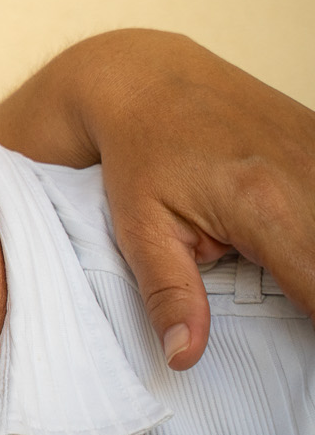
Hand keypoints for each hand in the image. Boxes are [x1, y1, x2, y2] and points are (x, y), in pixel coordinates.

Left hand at [87, 35, 314, 366]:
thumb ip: (169, 294)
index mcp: (265, 207)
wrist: (146, 78)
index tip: (306, 347)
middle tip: (296, 310)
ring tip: (296, 278)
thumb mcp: (139, 229)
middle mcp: (309, 178)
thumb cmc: (138, 155)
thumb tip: (183, 356)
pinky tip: (300, 243)